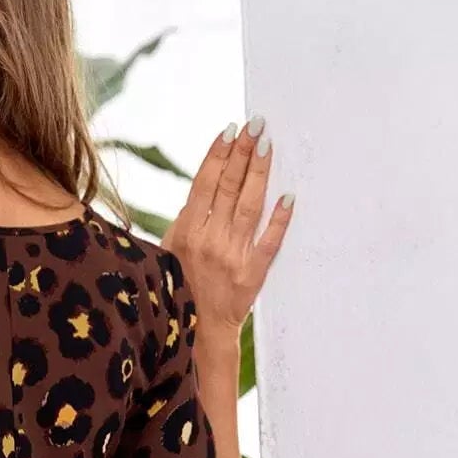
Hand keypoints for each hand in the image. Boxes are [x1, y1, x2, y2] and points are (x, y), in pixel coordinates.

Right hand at [161, 116, 293, 335]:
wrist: (195, 332)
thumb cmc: (179, 288)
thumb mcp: (169, 252)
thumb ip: (186, 221)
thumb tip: (203, 186)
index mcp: (185, 233)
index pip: (204, 184)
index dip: (218, 155)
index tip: (230, 130)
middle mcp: (209, 241)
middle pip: (228, 187)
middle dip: (243, 152)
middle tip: (256, 125)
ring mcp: (232, 257)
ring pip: (248, 205)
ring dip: (259, 172)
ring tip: (267, 144)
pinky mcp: (252, 274)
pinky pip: (269, 241)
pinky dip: (279, 218)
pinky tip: (289, 195)